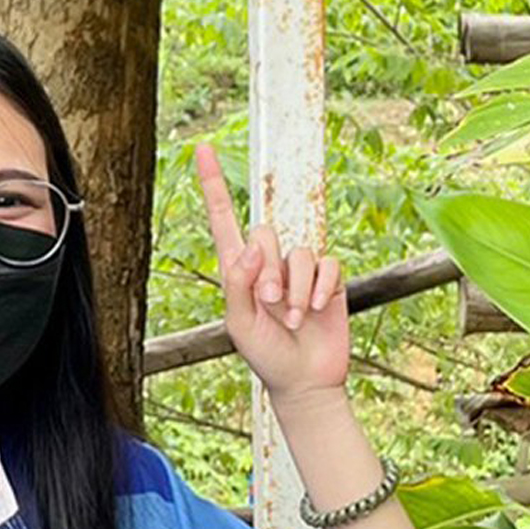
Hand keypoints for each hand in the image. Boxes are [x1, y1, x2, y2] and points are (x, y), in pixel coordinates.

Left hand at [194, 143, 348, 405]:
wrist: (304, 379)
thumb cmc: (264, 353)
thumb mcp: (238, 323)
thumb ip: (238, 283)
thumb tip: (251, 246)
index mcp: (237, 268)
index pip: (224, 219)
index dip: (213, 184)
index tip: (203, 149)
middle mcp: (267, 262)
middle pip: (265, 233)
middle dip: (267, 271)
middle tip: (270, 303)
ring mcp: (298, 269)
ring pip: (298, 252)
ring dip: (294, 288)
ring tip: (292, 317)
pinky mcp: (327, 278)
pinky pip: (326, 264)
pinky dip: (319, 288)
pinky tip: (314, 310)